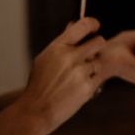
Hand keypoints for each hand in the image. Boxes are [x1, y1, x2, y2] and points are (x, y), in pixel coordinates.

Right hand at [18, 17, 104, 134]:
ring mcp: (80, 72)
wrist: (35, 111)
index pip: (84, 25)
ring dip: (91, 69)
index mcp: (58, 47)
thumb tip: (73, 23)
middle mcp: (70, 57)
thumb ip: (62, 43)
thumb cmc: (40, 84)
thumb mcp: (45, 58)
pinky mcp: (87, 86)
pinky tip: (76, 88)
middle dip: (96, 47)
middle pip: (99, 41)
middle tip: (89, 55)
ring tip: (75, 79)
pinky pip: (98, 77)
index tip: (95, 27)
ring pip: (98, 62)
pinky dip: (91, 82)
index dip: (93, 24)